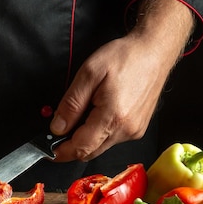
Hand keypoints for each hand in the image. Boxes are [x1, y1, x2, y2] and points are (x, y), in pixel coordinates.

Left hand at [51, 0, 194, 161]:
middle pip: (89, 152)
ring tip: (78, 115)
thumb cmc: (125, 57)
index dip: (60, 152)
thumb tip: (57, 127)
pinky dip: (97, 133)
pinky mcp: (138, 128)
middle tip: (56, 131)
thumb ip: (71, 103)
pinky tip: (94, 113)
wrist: (155, 51)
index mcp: (113, 117)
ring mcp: (134, 131)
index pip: (80, 148)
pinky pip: (111, 139)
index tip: (47, 150)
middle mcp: (126, 130)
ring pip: (100, 147)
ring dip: (84, 139)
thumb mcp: (89, 73)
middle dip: (69, 146)